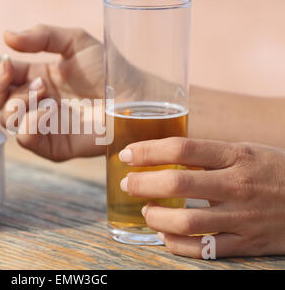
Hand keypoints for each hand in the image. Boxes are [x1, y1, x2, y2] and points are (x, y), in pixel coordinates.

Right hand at [0, 24, 104, 160]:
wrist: (133, 97)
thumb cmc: (109, 69)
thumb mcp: (75, 42)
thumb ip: (42, 36)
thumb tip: (6, 36)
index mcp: (36, 77)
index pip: (2, 73)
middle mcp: (35, 102)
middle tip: (8, 69)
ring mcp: (43, 125)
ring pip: (6, 118)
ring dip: (16, 101)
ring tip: (43, 90)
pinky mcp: (53, 145)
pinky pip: (26, 139)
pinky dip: (29, 123)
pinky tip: (47, 110)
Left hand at [118, 137, 284, 257]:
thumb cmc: (274, 171)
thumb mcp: (246, 151)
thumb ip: (208, 154)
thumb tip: (163, 153)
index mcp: (236, 155)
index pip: (181, 149)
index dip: (148, 151)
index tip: (127, 154)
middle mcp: (237, 185)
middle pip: (178, 184)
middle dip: (143, 184)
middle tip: (128, 184)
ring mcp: (242, 217)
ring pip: (187, 222)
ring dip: (156, 218)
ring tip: (146, 211)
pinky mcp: (247, 244)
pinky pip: (204, 250)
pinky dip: (176, 244)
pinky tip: (165, 236)